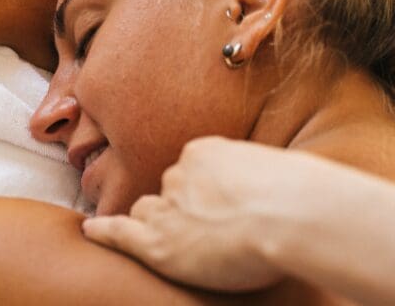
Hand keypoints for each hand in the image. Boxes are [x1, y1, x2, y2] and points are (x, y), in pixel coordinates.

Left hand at [81, 137, 374, 292]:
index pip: (190, 170)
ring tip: (169, 239)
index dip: (200, 190)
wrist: (292, 214)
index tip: (215, 202)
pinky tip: (90, 231)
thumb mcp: (281, 172)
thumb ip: (259, 178)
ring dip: (156, 224)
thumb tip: (276, 190)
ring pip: (149, 213)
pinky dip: (105, 232)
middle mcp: (179, 174)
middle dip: (178, 206)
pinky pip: (121, 233)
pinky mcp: (160, 243)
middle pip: (168, 191)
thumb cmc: (304, 196)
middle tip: (200, 225)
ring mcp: (168, 208)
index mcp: (206, 151)